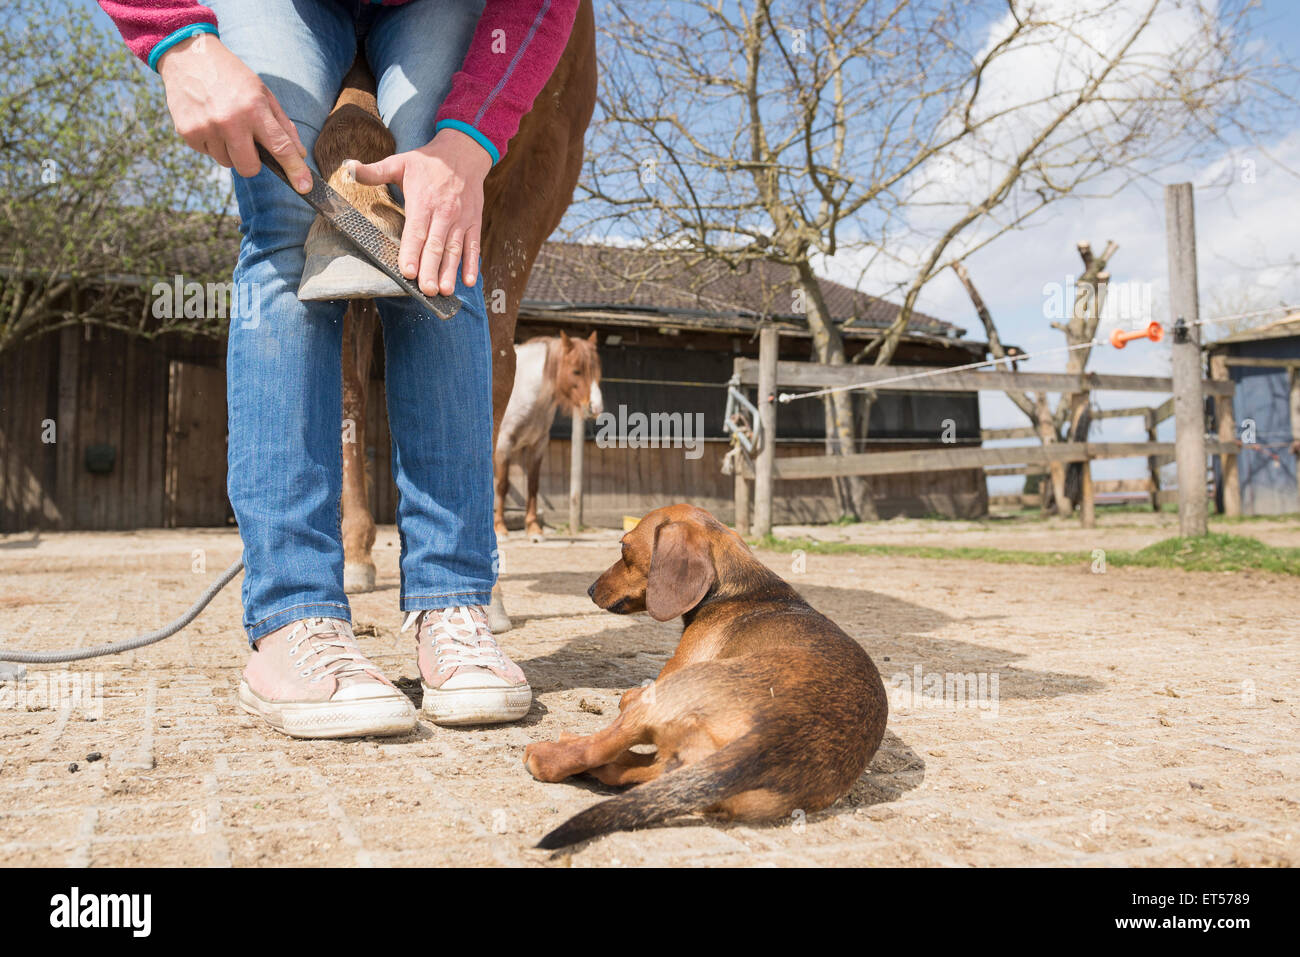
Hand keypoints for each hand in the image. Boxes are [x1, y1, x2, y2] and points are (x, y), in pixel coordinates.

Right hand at [157, 34, 310, 191]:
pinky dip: (212, 143)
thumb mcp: (262, 92)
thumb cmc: (232, 76)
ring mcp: (206, 128)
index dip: (295, 170)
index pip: (280, 147)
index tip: (305, 187)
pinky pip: (208, 154)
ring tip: (224, 123)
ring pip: (227, 163)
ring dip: (230, 150)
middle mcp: (230, 121)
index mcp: (254, 109)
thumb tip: (298, 154)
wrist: (188, 55)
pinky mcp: (187, 133)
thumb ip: (282, 124)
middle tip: (249, 142)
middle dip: (253, 162)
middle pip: (249, 168)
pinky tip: (208, 120)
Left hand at [353, 128, 491, 295]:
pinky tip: (468, 281)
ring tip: (444, 291)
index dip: (411, 252)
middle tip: (426, 290)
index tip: (407, 272)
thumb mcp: (399, 162)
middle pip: (436, 245)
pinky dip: (472, 264)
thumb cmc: (428, 162)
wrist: (464, 151)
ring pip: (455, 249)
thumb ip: (374, 171)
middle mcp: (444, 212)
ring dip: (450, 271)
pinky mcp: (474, 223)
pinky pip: (473, 246)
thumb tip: (346, 169)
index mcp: (423, 201)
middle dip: (431, 269)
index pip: (416, 231)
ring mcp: (461, 219)